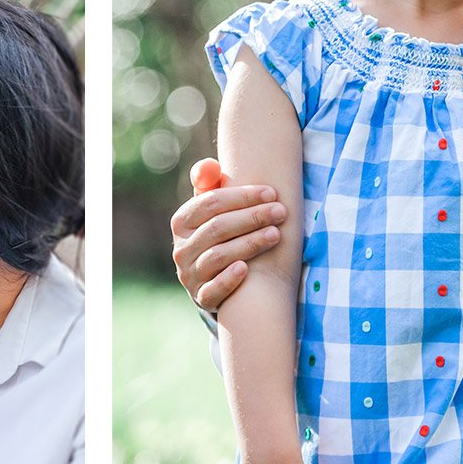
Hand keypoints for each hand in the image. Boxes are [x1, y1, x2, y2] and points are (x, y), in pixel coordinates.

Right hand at [170, 159, 286, 310]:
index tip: (272, 193)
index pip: (210, 202)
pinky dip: (228, 279)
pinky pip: (212, 290)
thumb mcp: (211, 209)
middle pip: (217, 228)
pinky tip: (246, 269)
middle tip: (281, 212)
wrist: (214, 278)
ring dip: (249, 244)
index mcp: (182, 221)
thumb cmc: (220, 234)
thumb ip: (210, 184)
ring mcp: (189, 275)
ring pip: (217, 257)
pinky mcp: (201, 297)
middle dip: (252, 217)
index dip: (243, 196)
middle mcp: (181, 248)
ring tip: (276, 235)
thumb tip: (210, 166)